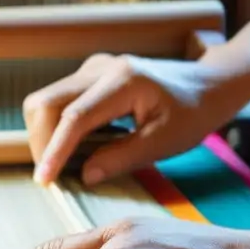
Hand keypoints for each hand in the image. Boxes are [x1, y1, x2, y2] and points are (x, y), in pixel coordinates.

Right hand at [24, 53, 249, 185]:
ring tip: (66, 164)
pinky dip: (58, 127)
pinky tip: (79, 148)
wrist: (206, 85)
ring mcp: (94, 68)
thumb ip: (123, 158)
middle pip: (46, 103)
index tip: (45, 180)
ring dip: (47, 135)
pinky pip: (60, 101)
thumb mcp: (164, 142)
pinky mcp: (91, 75)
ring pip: (47, 101)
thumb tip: (85, 176)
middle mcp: (102, 68)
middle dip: (42, 143)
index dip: (55, 150)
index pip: (75, 117)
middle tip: (54, 177)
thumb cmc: (193, 114)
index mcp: (124, 82)